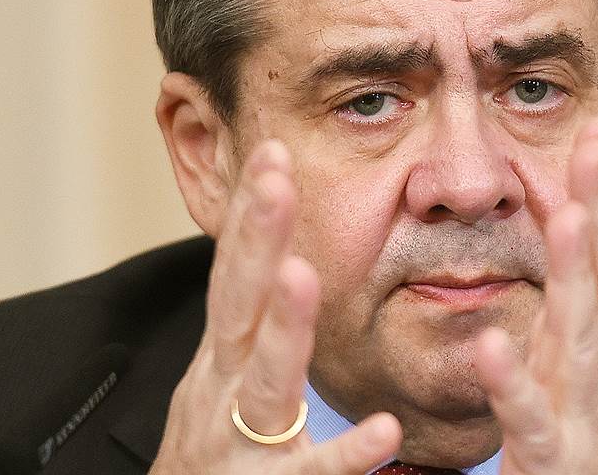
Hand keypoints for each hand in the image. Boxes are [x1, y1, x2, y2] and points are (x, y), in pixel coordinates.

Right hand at [150, 141, 402, 473]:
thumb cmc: (215, 446)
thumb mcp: (226, 375)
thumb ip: (254, 321)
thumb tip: (279, 255)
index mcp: (223, 355)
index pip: (234, 273)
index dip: (250, 215)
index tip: (273, 154)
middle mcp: (223, 387)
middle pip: (238, 305)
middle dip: (256, 240)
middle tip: (276, 179)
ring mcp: (239, 440)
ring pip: (266, 381)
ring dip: (283, 328)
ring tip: (303, 275)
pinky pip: (311, 474)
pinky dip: (344, 452)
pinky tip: (383, 430)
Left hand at [474, 116, 597, 473]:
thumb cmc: (566, 451)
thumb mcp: (565, 375)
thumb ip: (559, 321)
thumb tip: (557, 256)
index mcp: (589, 348)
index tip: (597, 131)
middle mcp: (593, 372)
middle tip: (597, 140)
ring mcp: (577, 414)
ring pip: (578, 338)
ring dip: (575, 276)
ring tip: (567, 217)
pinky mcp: (549, 459)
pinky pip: (530, 420)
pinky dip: (515, 384)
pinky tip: (493, 345)